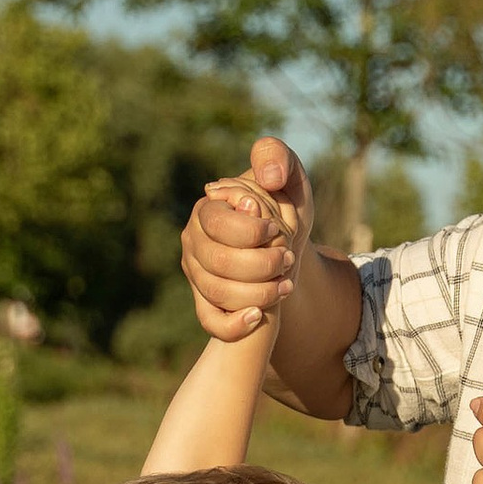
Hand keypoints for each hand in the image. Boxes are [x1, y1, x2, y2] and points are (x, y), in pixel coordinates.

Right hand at [182, 135, 311, 341]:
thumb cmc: (284, 203)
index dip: (251, 231)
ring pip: (218, 293)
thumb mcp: (288, 174)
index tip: (277, 231)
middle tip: (287, 259)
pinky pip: (212, 322)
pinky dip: (235, 324)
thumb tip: (267, 179)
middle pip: (218, 262)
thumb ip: (276, 159)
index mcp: (207, 209)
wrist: (284, 242)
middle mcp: (194, 242)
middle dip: (261, 264)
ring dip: (258, 292)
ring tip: (285, 284)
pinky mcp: (206, 303)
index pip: (217, 224)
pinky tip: (259, 316)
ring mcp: (197, 274)